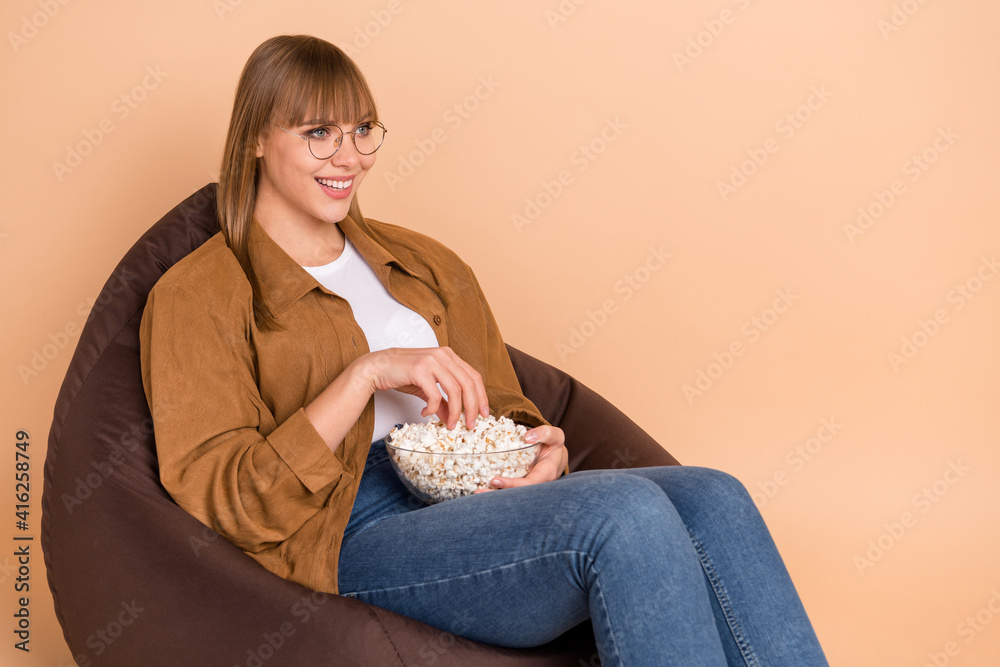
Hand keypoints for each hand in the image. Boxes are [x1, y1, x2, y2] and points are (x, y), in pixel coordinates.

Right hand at [360, 347, 488, 428]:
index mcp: (449, 356)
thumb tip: (452, 419)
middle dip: (472, 407)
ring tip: (450, 424)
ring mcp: (432, 361)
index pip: (474, 376)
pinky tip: (426, 413)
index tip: (484, 413)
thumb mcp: (427, 388)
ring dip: (455, 411)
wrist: (377, 367)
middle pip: (468, 384)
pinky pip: (434, 394)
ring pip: (455, 390)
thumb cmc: (402, 374)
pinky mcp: (419, 369)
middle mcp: (443, 355)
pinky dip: (433, 408)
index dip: (482, 396)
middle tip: (470, 424)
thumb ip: (442, 401)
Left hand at [477, 425, 567, 491]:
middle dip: (498, 495)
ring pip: (511, 495)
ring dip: (494, 495)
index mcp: (546, 474)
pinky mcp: (521, 485)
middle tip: (478, 492)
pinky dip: (495, 491)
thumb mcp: (555, 436)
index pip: (529, 483)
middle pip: (517, 494)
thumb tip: (527, 437)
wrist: (556, 456)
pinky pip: (509, 490)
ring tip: (476, 492)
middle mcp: (537, 485)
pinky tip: (482, 488)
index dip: (513, 484)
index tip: (495, 480)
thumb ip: (545, 433)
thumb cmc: (554, 446)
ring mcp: (528, 486)